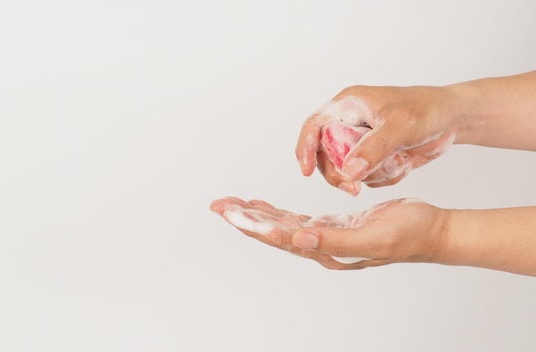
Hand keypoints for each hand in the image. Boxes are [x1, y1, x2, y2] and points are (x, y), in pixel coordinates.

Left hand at [210, 196, 444, 269]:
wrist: (431, 230)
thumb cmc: (409, 234)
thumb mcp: (373, 237)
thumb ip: (334, 241)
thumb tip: (297, 240)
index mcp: (326, 250)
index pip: (280, 237)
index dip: (253, 224)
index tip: (228, 212)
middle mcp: (321, 245)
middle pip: (273, 232)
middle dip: (244, 218)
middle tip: (218, 204)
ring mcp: (326, 235)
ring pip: (281, 225)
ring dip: (256, 214)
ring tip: (233, 203)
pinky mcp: (333, 225)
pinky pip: (296, 220)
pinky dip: (277, 212)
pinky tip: (263, 205)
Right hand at [295, 85, 459, 194]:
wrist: (452, 118)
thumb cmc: (427, 109)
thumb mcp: (400, 127)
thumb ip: (373, 149)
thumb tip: (348, 172)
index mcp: (348, 106)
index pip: (313, 126)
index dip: (304, 148)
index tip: (306, 171)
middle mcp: (348, 123)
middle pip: (324, 155)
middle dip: (339, 174)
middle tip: (354, 188)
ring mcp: (359, 141)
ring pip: (345, 170)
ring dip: (368, 176)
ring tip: (396, 164)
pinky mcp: (371, 157)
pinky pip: (365, 177)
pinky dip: (382, 178)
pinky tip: (402, 165)